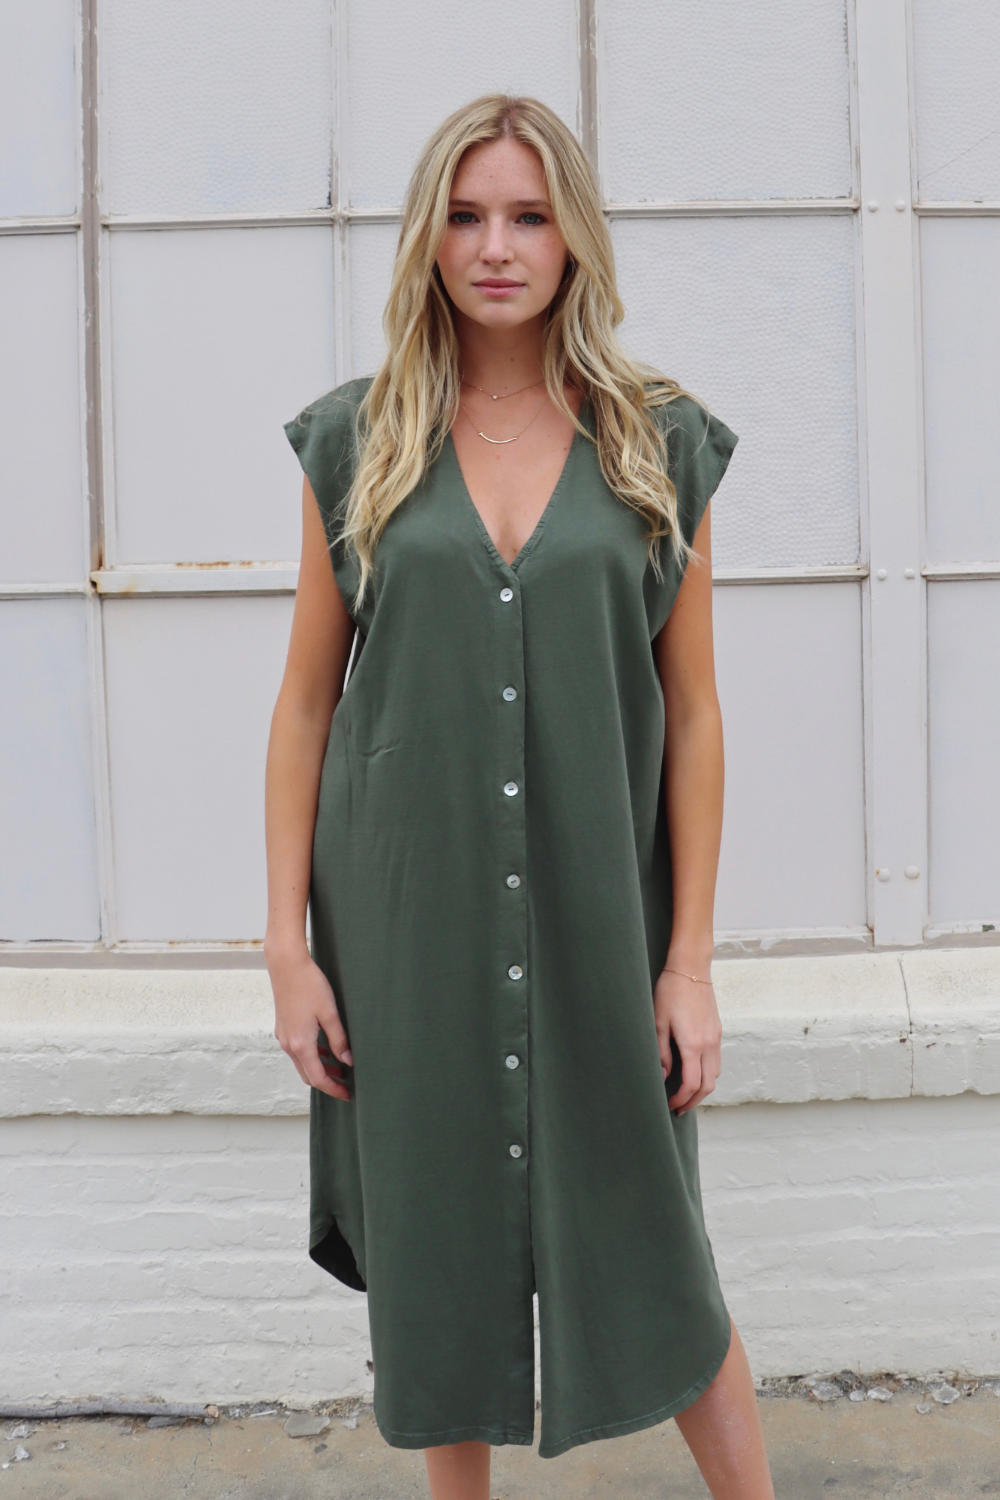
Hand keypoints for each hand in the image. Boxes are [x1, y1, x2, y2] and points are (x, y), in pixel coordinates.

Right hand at [267, 945, 352, 1101]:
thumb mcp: (330, 1013)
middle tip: (347, 1084)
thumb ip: (339, 1039)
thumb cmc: (309, 985)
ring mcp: (284, 1036)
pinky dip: (312, 1056)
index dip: (334, 1089)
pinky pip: (297, 1050)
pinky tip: (326, 1048)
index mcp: (301, 1044)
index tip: (348, 1095)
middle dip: (327, 1082)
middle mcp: (288, 1044)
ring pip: (302, 1063)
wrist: (286, 965)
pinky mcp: (283, 1027)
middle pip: (308, 1075)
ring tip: (340, 1066)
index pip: (318, 1078)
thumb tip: (348, 1061)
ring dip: (319, 1069)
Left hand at [653, 965, 721, 1115]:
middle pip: (709, 1085)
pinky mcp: (717, 1031)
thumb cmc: (670, 992)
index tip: (669, 1105)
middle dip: (694, 1101)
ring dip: (702, 1089)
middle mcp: (709, 1044)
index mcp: (693, 1044)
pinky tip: (693, 1071)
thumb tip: (664, 1075)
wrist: (690, 968)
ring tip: (685, 1093)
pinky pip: (716, 1061)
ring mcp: (716, 1037)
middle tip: (678, 1108)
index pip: (692, 1084)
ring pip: (716, 1074)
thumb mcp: (658, 1022)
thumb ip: (661, 1052)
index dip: (681, 1099)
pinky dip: (707, 1073)